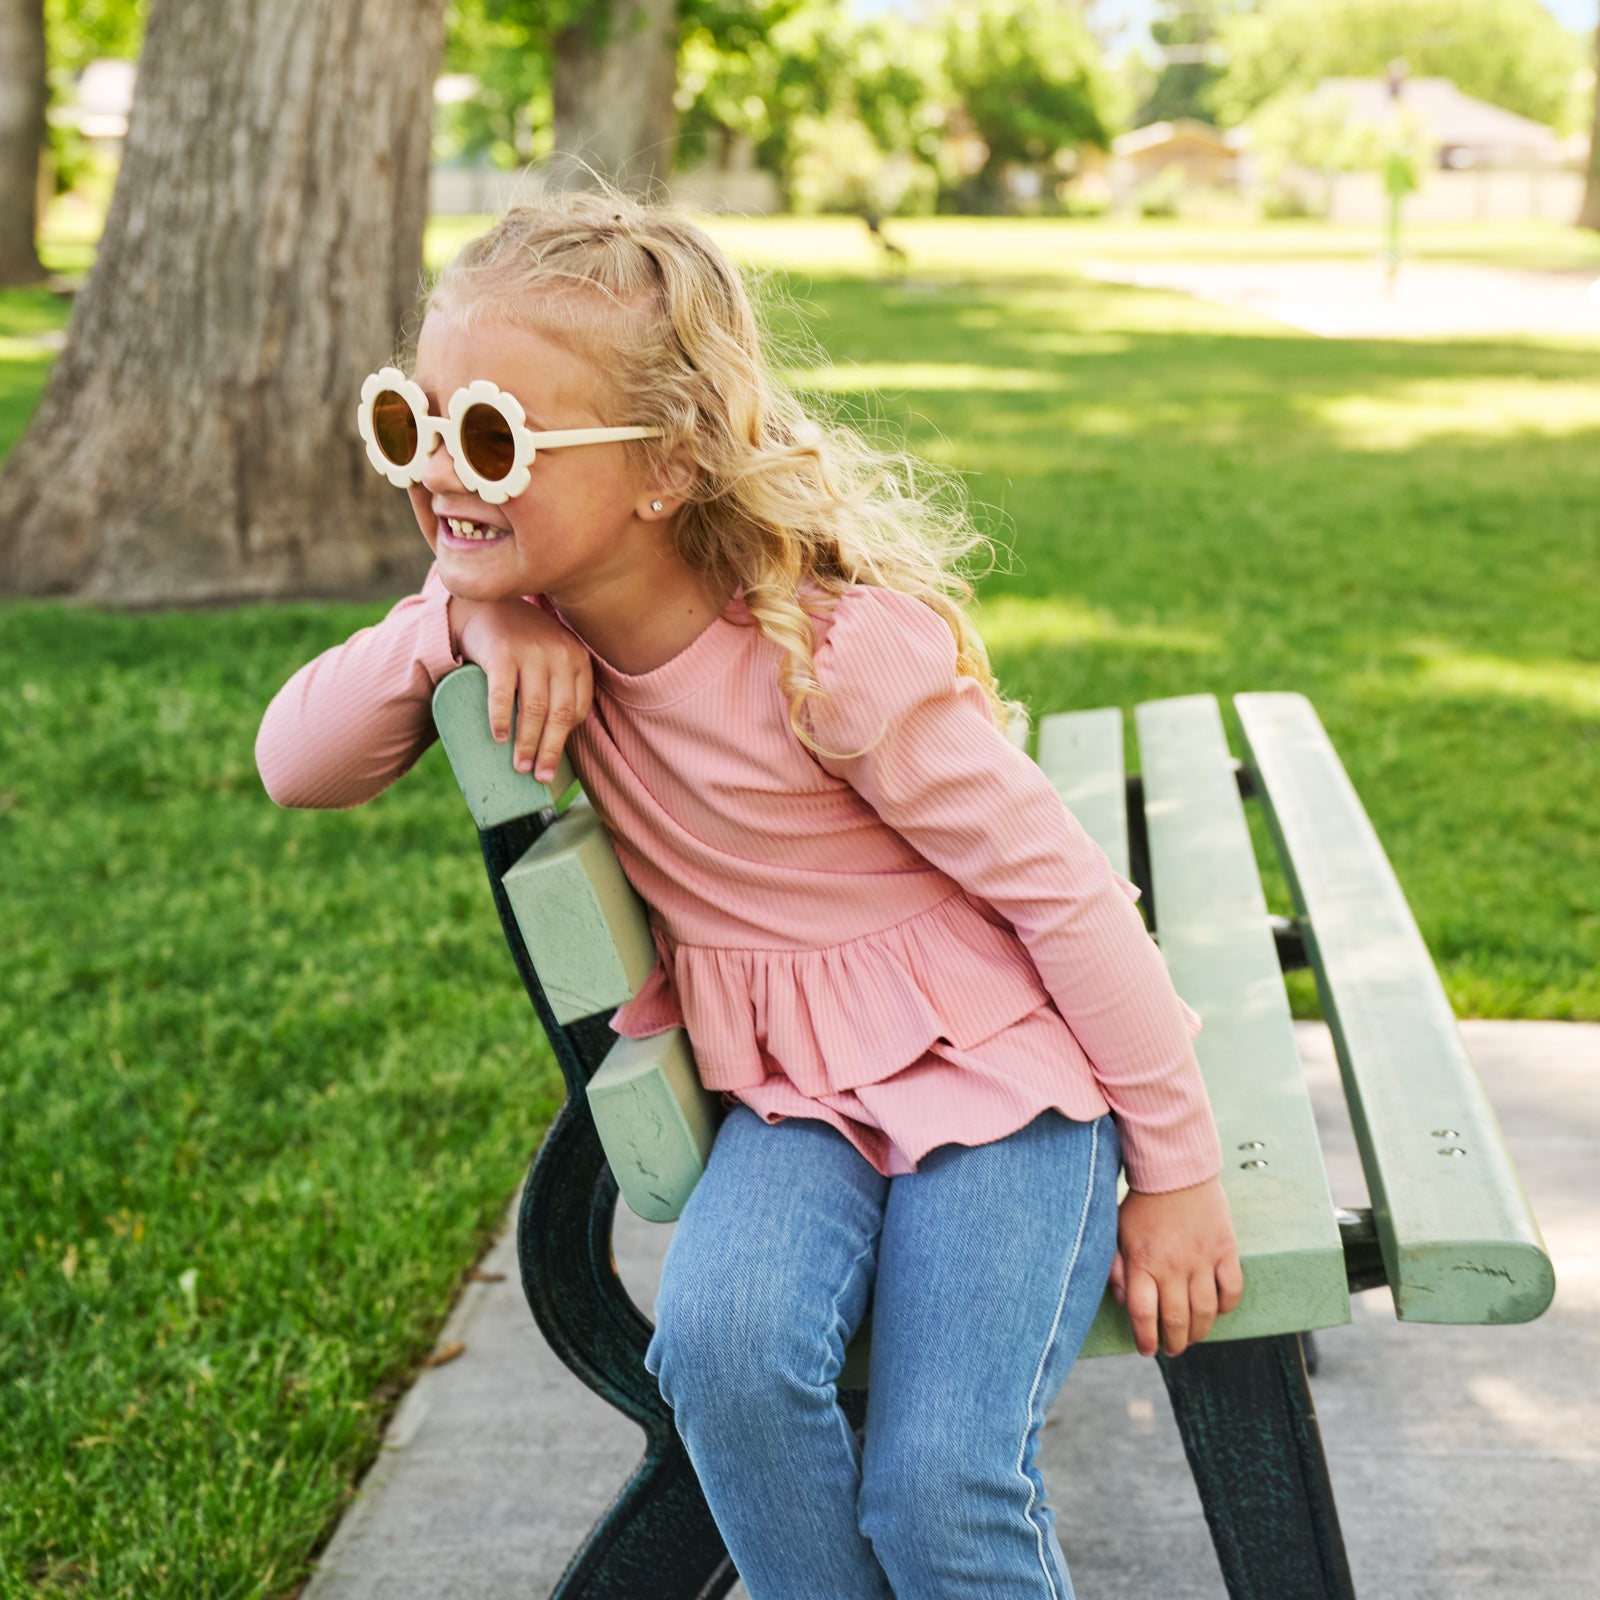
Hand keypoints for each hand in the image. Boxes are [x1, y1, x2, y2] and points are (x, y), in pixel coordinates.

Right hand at [449, 595, 592, 783]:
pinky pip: (503, 692)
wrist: (485, 606)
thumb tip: (557, 739)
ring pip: (534, 708)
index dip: (567, 740)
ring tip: (519, 767)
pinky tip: (498, 738)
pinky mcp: (502, 651)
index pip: (578, 709)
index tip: (554, 763)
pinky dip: (500, 718)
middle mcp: (559, 653)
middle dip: (549, 750)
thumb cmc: (521, 644)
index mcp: (576, 658)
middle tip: (540, 777)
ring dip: (527, 743)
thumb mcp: (551, 656)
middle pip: (559, 714)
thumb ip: (561, 684)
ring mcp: (531, 651)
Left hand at [1110, 1176, 1242, 1358]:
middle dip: (1174, 1343)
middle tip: (1172, 1349)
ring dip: (1199, 1332)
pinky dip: (1226, 1306)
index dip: (1144, 1338)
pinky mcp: (1225, 1249)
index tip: (1146, 1349)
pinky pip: (1231, 1290)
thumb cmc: (1143, 1203)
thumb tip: (1121, 1300)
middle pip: (1176, 1320)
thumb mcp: (1117, 1232)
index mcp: (1142, 1261)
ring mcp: (1201, 1258)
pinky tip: (1217, 1309)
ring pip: (1205, 1312)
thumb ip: (1116, 1266)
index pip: (1143, 1313)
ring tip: (1192, 1336)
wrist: (1176, 1168)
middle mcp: (1172, 1265)